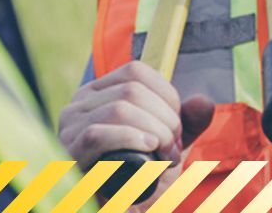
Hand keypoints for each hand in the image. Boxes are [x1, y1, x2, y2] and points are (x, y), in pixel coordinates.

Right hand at [58, 61, 214, 167]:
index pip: (136, 72)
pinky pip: (97, 135)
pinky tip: (148, 148)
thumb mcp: (169, 146)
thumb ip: (188, 123)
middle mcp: (78, 105)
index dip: (166, 95)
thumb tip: (204, 102)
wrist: (124, 212)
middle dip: (165, 119)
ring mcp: (68, 130)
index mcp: (99, 93)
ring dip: (154, 132)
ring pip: (118, 109)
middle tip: (174, 150)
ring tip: (165, 158)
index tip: (178, 128)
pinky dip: (129, 137)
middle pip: (131, 90)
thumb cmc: (141, 178)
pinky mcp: (67, 156)